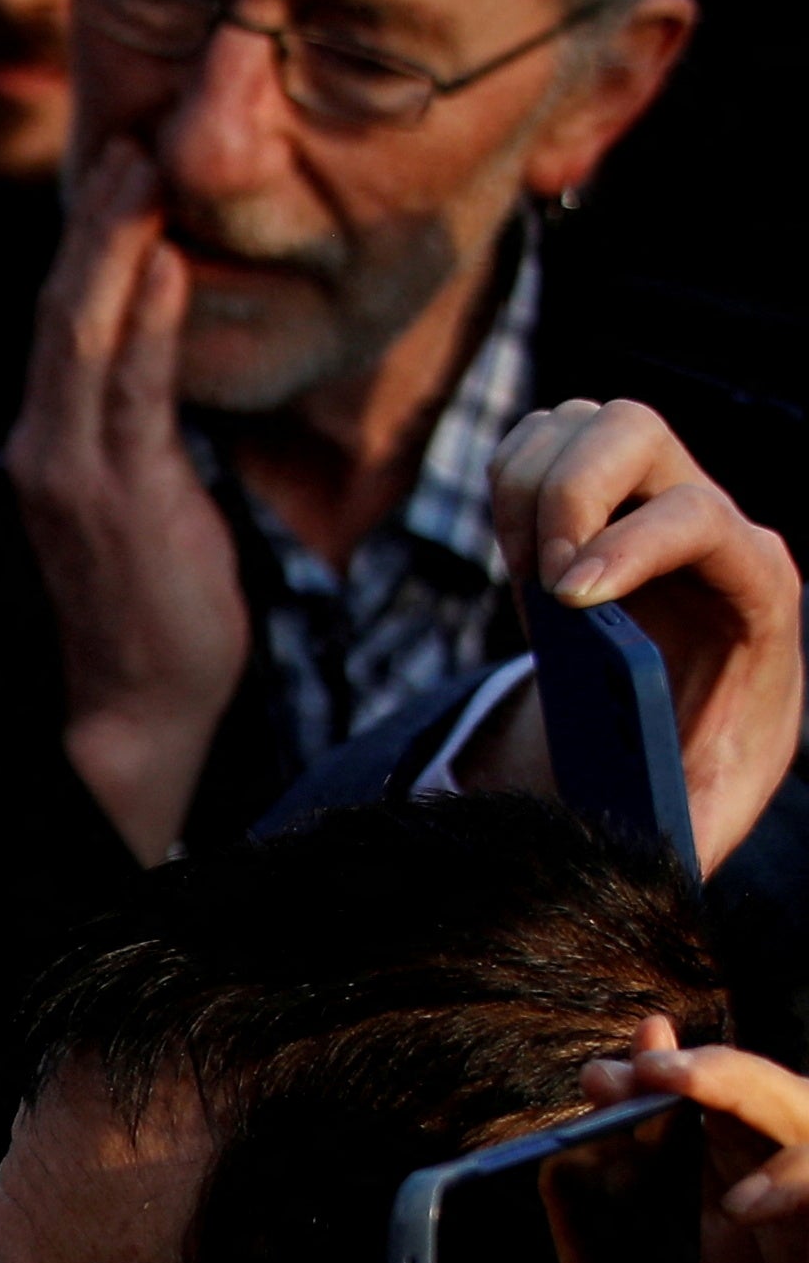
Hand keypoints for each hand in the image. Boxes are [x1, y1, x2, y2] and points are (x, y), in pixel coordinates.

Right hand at [10, 141, 251, 863]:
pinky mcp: (116, 495)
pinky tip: (164, 263)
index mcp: (52, 442)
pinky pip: (131, 390)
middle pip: (61, 311)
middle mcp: (46, 446)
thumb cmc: (156, 605)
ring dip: (116, 246)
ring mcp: (73, 471)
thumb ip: (146, 426)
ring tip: (144, 171)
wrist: (139, 702)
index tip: (122, 169)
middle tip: (132, 137)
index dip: (89, 244)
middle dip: (95, 221)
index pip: (64, 324)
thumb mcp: (149, 497)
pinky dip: (145, 320)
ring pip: (84, 335)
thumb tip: (173, 358)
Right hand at [468, 398, 801, 863]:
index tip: (563, 599)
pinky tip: (515, 552)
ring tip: (521, 573)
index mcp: (754, 588)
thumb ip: (682, 825)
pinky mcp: (600, 489)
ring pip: (580, 423)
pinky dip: (507, 482)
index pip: (700, 519)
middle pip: (634, 432)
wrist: (692, 720)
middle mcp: (708, 520)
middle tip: (533, 581)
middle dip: (564, 496)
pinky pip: (540, 440)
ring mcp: (651, 492)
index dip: (631, 545)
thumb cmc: (700, 764)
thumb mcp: (703, 809)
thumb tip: (642, 839)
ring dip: (525, 489)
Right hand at [577, 1030, 808, 1262]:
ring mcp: (774, 1236)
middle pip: (800, 1127)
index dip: (803, 1174)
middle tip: (659, 1080)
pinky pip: (707, 1156)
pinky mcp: (726, 1244)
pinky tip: (631, 1073)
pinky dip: (672, 1108)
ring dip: (688, 1089)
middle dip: (735, 1093)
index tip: (744, 1205)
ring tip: (619, 1074)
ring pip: (748, 1127)